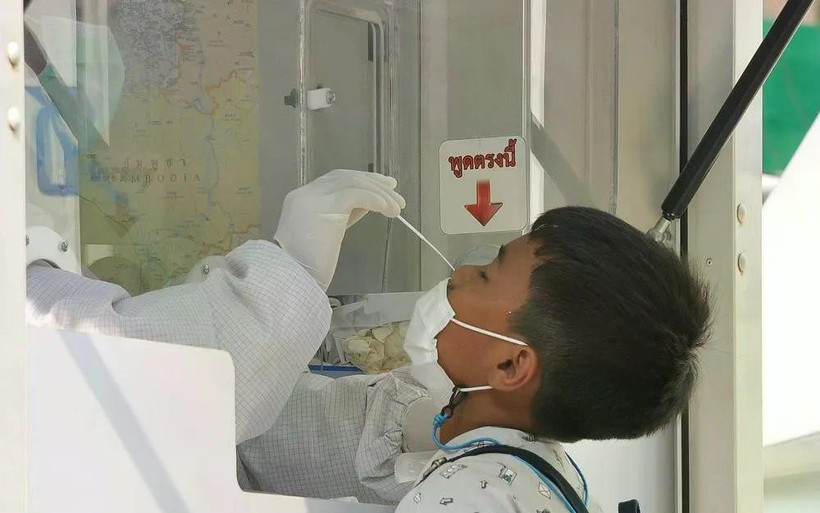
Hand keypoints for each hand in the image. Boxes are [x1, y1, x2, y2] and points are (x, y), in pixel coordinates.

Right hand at [274, 169, 405, 290]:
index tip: (381, 186)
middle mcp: (305, 195)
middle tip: (395, 190)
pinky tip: (388, 209)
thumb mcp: (326, 237)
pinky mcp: (326, 208)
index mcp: (301, 200)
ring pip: (352, 183)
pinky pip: (356, 195)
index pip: (334, 181)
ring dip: (379, 193)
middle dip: (372, 182)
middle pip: (344, 177)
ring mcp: (313, 199)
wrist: (290, 281)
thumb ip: (341, 217)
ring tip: (398, 208)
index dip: (360, 181)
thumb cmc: (306, 269)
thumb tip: (367, 204)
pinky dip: (375, 200)